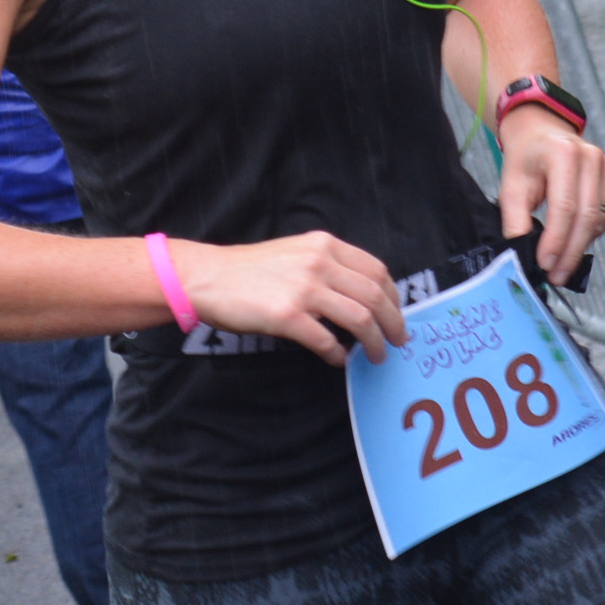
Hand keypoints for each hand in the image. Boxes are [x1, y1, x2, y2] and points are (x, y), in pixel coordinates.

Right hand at [170, 231, 408, 367]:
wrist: (207, 276)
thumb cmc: (249, 269)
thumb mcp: (295, 252)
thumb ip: (327, 265)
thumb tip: (360, 296)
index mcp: (324, 245)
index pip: (376, 270)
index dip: (393, 297)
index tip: (396, 314)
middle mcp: (318, 262)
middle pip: (375, 296)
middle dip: (393, 323)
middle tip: (397, 341)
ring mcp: (303, 289)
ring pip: (360, 319)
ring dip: (375, 343)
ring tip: (376, 356)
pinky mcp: (287, 316)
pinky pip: (327, 341)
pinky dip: (338, 355)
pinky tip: (338, 359)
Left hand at [496, 110, 604, 288]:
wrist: (543, 133)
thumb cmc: (526, 159)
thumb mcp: (511, 186)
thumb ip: (515, 220)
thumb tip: (522, 255)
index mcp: (563, 153)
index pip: (565, 207)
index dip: (556, 240)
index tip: (545, 265)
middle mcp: (592, 157)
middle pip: (586, 216)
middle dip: (570, 252)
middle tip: (556, 275)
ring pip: (599, 220)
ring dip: (580, 245)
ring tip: (561, 260)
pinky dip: (592, 232)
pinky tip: (575, 236)